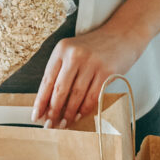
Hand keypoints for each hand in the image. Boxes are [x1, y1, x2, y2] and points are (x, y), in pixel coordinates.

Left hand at [31, 23, 145, 127]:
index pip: (47, 80)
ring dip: (69, 113)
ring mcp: (92, 63)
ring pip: (76, 95)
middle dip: (53, 111)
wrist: (122, 34)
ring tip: (64, 124)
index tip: (36, 116)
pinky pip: (92, 96)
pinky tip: (79, 116)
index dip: (41, 101)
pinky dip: (85, 109)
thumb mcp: (74, 52)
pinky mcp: (107, 71)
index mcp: (62, 49)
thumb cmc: (95, 48)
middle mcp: (75, 55)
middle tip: (50, 125)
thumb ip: (62, 72)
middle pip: (60, 89)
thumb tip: (49, 102)